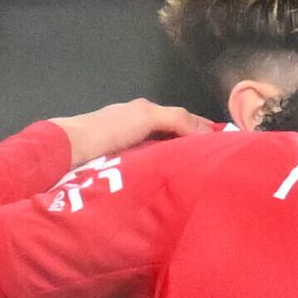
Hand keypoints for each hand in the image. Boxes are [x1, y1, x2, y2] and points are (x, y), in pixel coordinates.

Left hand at [51, 100, 213, 164]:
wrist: (71, 150)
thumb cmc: (109, 129)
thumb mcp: (147, 117)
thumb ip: (178, 119)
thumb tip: (210, 132)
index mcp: (145, 112)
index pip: (183, 119)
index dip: (204, 130)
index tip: (227, 144)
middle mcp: (138, 128)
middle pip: (174, 137)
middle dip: (195, 147)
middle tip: (218, 165)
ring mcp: (130, 149)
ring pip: (164, 154)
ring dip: (181, 163)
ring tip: (202, 178)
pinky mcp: (123, 169)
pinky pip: (152, 169)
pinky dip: (166, 174)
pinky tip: (175, 185)